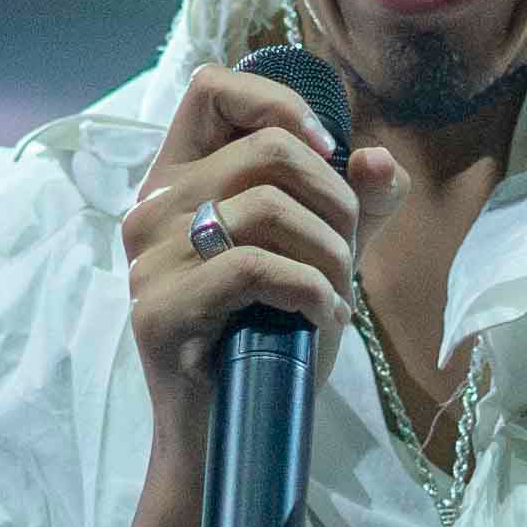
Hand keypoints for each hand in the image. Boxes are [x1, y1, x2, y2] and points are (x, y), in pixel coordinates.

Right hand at [114, 60, 391, 441]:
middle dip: (334, 200)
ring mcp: (147, 260)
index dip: (278, 103)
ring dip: (329, 254)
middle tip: (348, 255)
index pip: (211, 89)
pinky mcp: (157, 309)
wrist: (226, 437)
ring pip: (267, 209)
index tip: (325, 149)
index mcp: (179, 182)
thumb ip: (352, 207)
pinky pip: (255, 268)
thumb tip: (379, 162)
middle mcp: (152, 209)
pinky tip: (321, 319)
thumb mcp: (319, 260)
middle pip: (265, 150)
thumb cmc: (267, 344)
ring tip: (335, 296)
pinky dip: (309, 290)